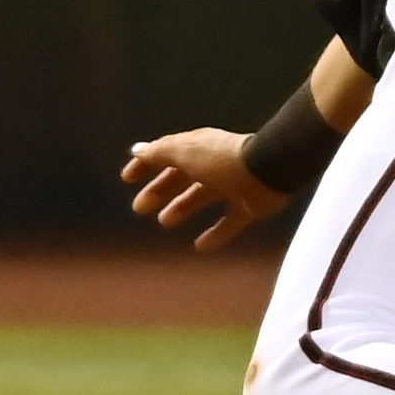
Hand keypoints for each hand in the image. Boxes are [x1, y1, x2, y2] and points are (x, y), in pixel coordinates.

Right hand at [121, 127, 288, 253]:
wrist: (267, 170)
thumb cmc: (220, 159)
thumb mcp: (184, 152)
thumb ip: (159, 152)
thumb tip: (137, 150)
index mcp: (197, 148)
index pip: (166, 155)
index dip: (145, 166)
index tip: (127, 179)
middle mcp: (213, 165)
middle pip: (181, 178)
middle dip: (160, 191)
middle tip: (140, 208)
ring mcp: (232, 185)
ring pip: (202, 197)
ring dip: (183, 208)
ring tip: (165, 222)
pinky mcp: (249, 206)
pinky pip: (230, 221)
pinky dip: (216, 233)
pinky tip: (201, 245)